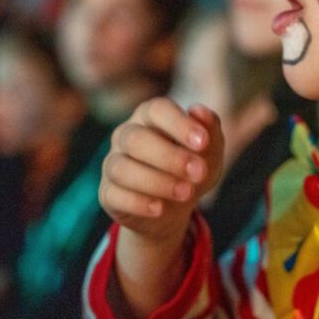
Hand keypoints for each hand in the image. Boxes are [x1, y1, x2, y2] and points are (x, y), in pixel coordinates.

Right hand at [100, 98, 223, 244]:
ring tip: (186, 193)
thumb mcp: (210, 152)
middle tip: (199, 172)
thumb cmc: (192, 167)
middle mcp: (126, 135)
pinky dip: (137, 203)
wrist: (176, 207)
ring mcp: (113, 163)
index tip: (203, 142)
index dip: (179, 124)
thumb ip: (210, 130)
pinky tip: (159, 209)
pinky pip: (114, 195)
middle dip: (170, 157)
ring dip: (156, 181)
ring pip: (121, 168)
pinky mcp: (108, 193)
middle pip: (136, 138)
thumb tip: (199, 110)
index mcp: (150, 116)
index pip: (157, 109)